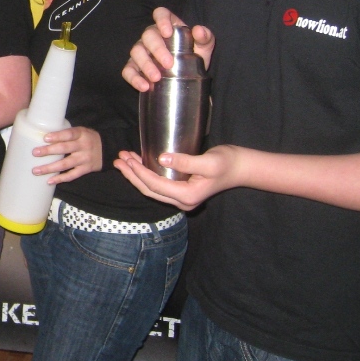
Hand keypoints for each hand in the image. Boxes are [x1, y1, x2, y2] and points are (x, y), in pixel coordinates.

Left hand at [32, 127, 102, 182]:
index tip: (45, 138)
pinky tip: (49, 181)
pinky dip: (60, 178)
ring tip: (36, 170)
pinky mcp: (85, 169)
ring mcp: (84, 159)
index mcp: (81, 134)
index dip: (57, 136)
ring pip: (65, 164)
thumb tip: (44, 136)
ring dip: (50, 168)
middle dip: (49, 151)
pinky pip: (72, 175)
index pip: (69, 134)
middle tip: (35, 153)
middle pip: (64, 149)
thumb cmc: (88, 138)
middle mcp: (83, 146)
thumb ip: (67, 134)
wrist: (107, 150)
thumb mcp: (81, 132)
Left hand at [113, 145, 243, 211]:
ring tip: (123, 159)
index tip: (127, 159)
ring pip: (151, 188)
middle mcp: (182, 201)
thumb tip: (161, 159)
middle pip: (149, 190)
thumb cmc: (228, 163)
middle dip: (131, 174)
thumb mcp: (208, 161)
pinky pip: (158, 185)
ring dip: (135, 174)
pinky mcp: (181, 191)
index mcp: (187, 196)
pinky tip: (137, 163)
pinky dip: (145, 174)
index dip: (139, 172)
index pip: (155, 185)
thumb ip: (185, 161)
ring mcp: (181, 198)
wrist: (242, 168)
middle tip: (117, 159)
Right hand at [123, 8, 214, 92]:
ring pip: (136, 52)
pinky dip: (134, 78)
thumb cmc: (194, 56)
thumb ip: (205, 38)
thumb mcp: (204, 47)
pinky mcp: (135, 67)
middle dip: (157, 49)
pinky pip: (128, 70)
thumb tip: (198, 31)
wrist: (189, 77)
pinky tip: (144, 86)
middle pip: (148, 35)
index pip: (160, 14)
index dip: (161, 20)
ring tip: (156, 78)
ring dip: (145, 65)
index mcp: (168, 26)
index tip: (167, 33)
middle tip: (168, 64)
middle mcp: (151, 36)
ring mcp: (141, 51)